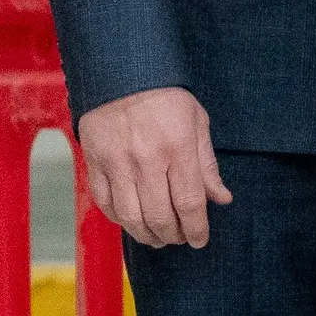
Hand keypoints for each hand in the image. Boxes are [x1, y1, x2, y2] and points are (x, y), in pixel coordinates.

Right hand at [75, 86, 231, 248]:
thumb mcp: (198, 123)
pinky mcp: (94, 163)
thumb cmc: (167, 98)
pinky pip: (105, 203)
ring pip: (130, 216)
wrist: (120, 75)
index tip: (200, 240)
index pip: (189, 203)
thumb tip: (221, 199)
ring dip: (146, 235)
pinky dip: (120, 219)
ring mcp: (117, 163)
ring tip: (158, 238)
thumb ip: (208, 166)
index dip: (196, 229)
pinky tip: (132, 221)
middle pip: (159, 216)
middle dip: (173, 236)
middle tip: (180, 239)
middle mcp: (146, 160)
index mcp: (178, 149)